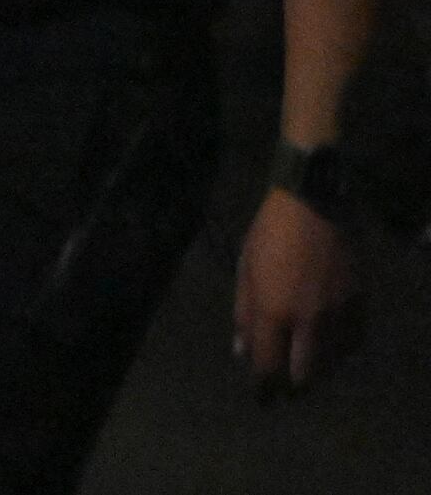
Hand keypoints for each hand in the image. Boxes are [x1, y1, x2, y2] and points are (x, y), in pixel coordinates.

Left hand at [235, 186, 359, 391]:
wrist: (315, 207)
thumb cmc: (270, 234)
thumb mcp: (245, 270)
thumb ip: (244, 314)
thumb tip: (241, 350)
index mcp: (273, 311)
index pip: (268, 364)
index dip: (264, 385)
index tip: (263, 396)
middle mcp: (309, 321)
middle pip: (304, 374)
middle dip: (293, 386)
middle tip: (287, 387)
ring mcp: (339, 315)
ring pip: (332, 363)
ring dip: (318, 370)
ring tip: (306, 368)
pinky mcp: (361, 306)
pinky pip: (354, 343)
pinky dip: (341, 351)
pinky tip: (331, 347)